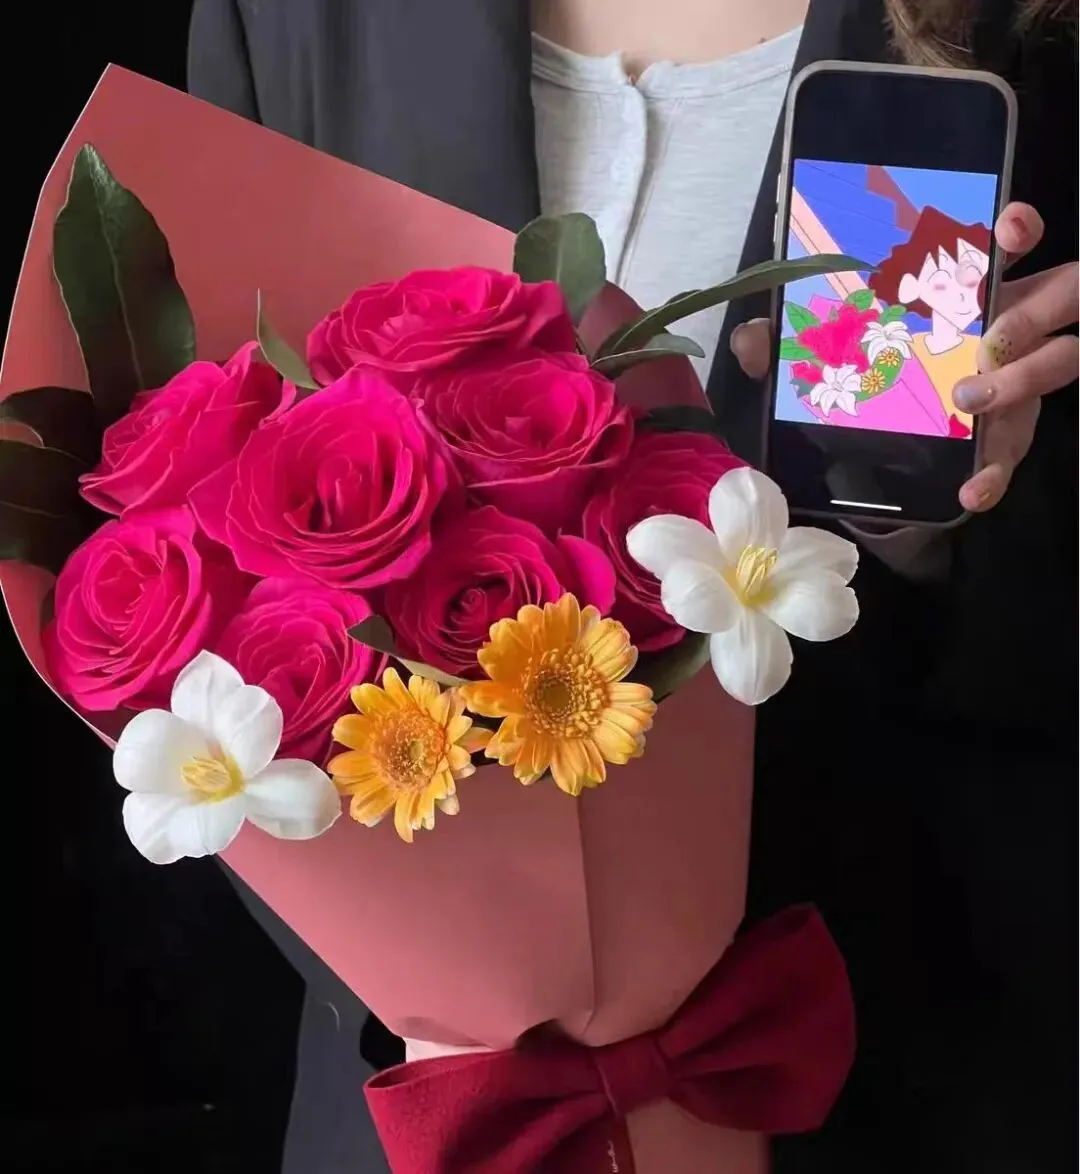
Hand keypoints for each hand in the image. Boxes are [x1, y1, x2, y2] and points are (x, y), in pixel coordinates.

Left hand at [729, 202, 1078, 514]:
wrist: (876, 451)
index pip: (1007, 240)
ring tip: (967, 401)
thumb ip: (788, 342)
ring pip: (1059, 361)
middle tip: (987, 339)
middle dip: (1031, 310)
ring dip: (1020, 379)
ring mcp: (1019, 378)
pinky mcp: (1009, 435)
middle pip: (1059, 294)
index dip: (1017, 227)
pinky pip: (1014, 455)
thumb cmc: (867, 372)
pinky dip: (994, 473)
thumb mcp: (823, 353)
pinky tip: (971, 490)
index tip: (1007, 228)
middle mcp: (1007, 325)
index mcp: (964, 289)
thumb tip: (752, 340)